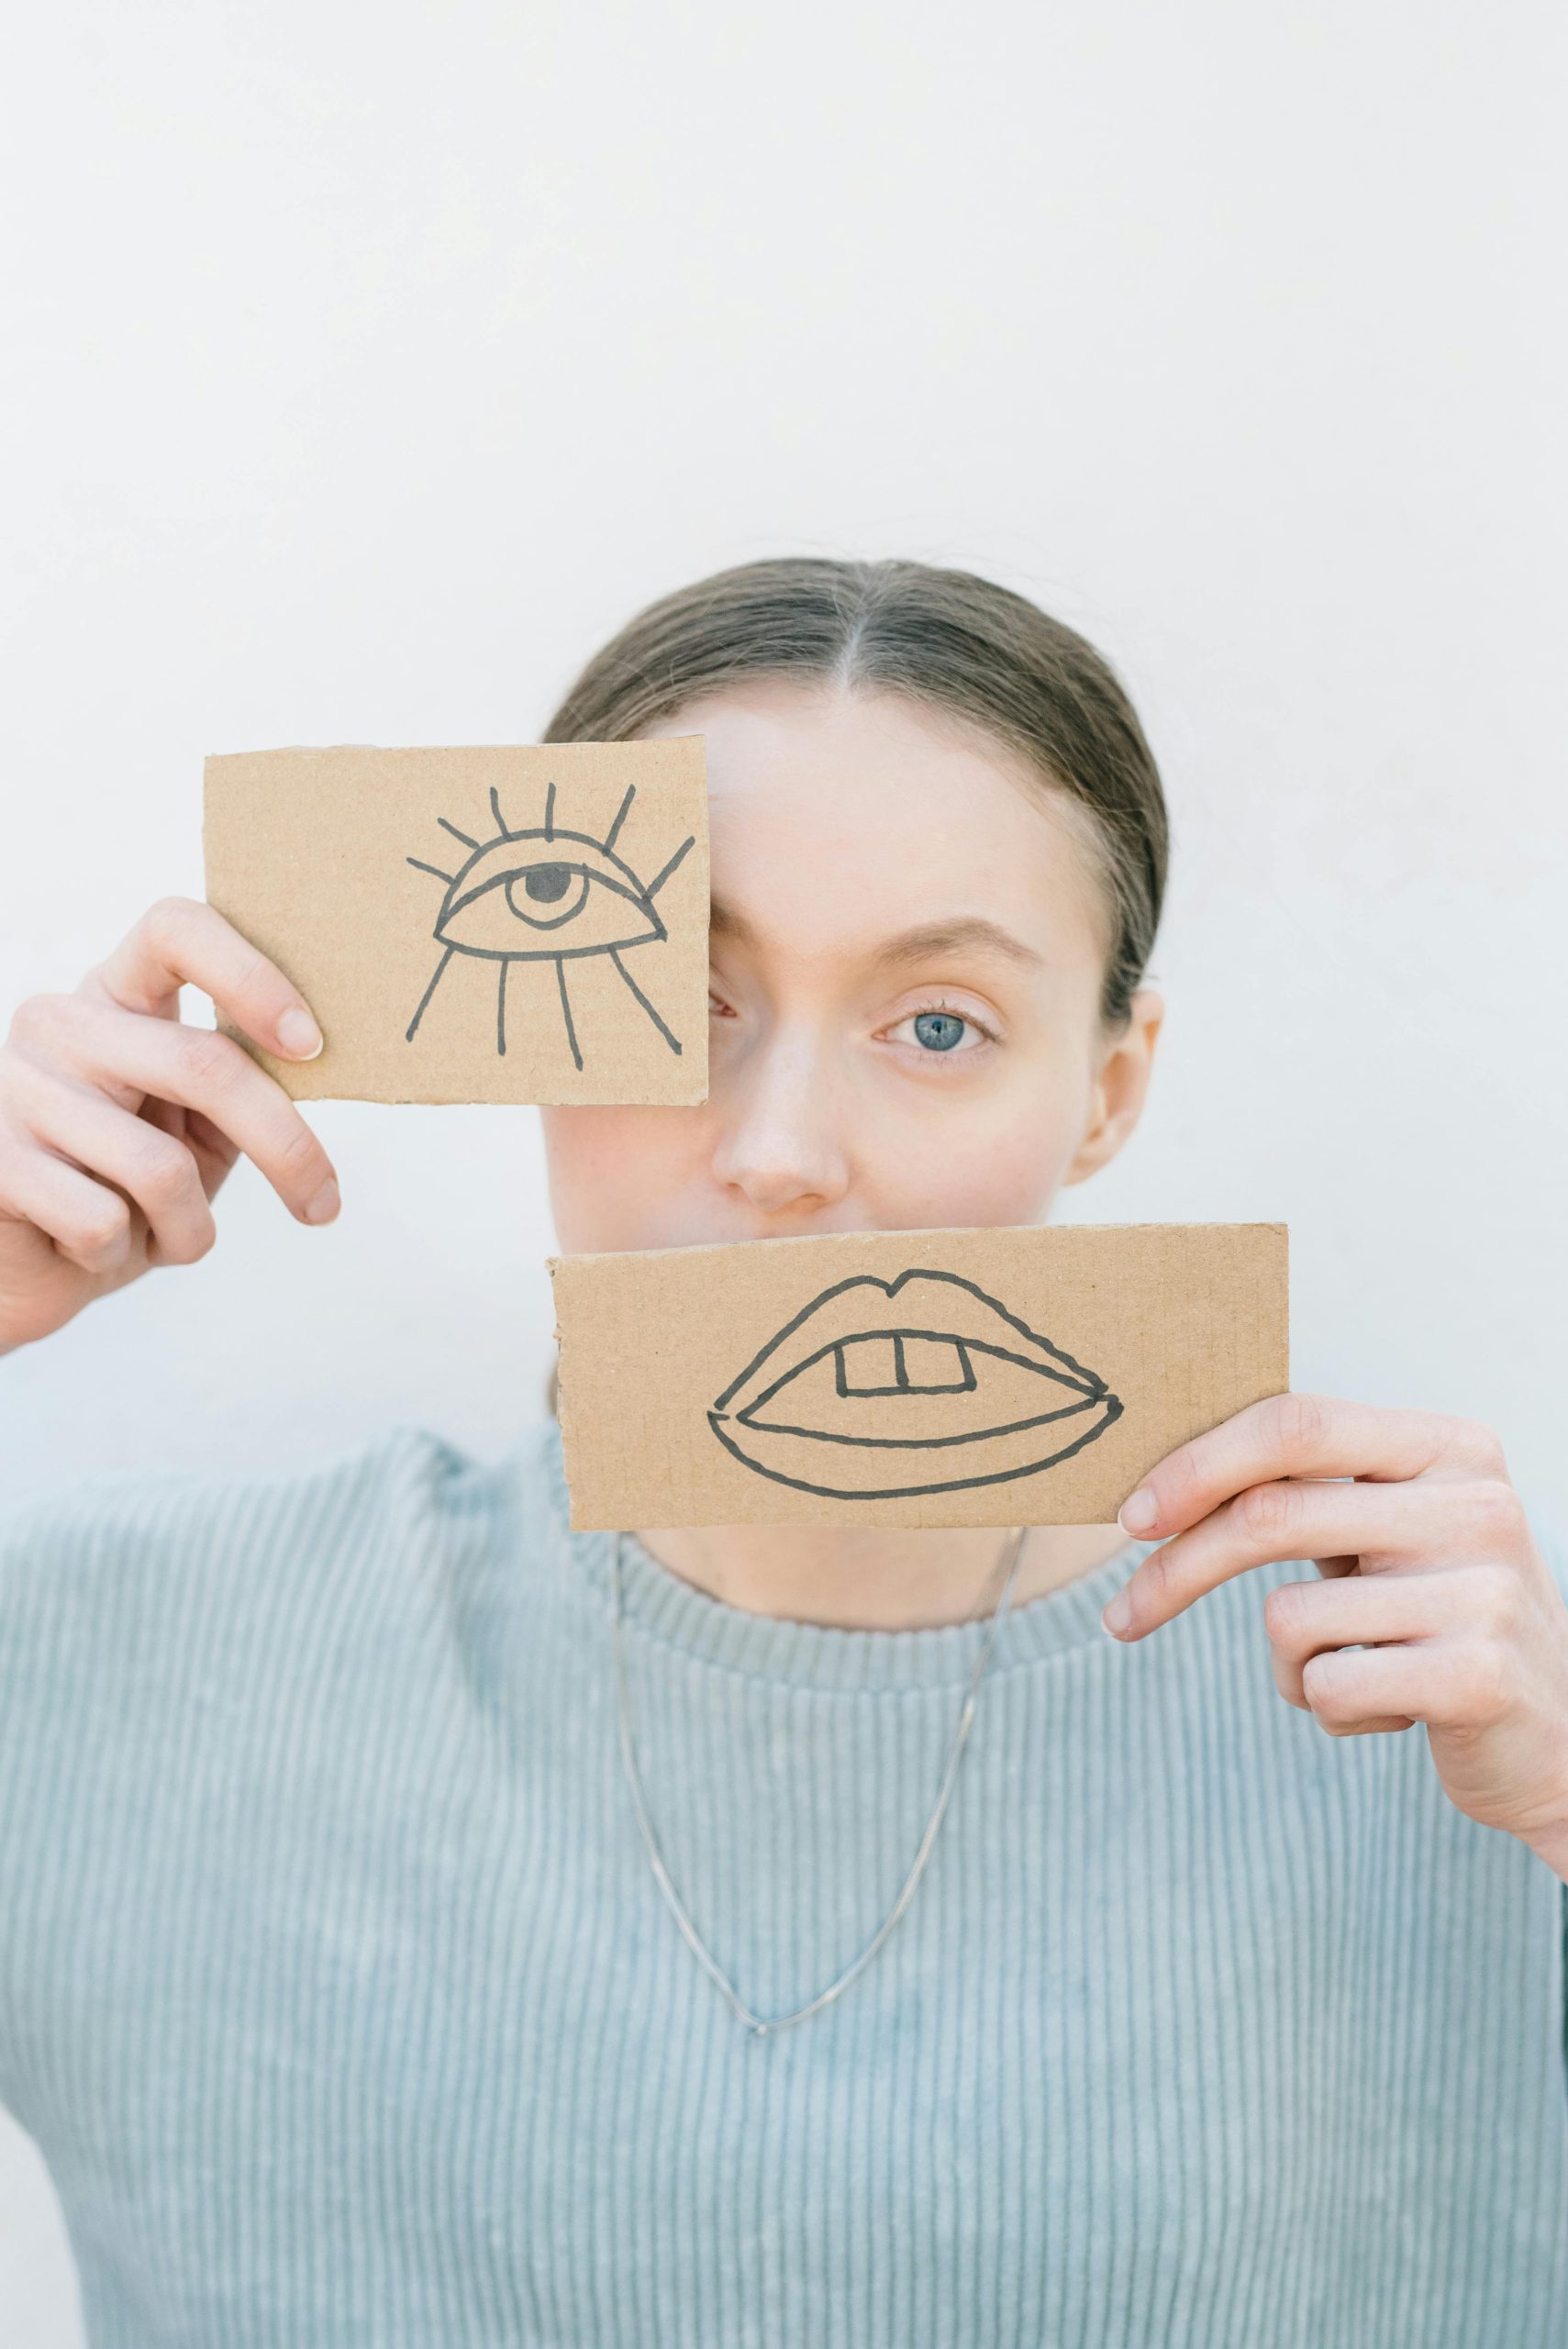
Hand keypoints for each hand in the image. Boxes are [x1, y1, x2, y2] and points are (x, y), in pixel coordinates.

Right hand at [0, 896, 339, 1352]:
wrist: (25, 1265)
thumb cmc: (125, 1186)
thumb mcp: (195, 1126)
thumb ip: (242, 1086)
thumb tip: (320, 1064)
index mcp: (118, 996)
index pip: (177, 929)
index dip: (252, 977)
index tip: (309, 1045)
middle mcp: (62, 1023)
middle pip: (203, 1065)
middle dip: (284, 1146)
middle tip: (324, 1204)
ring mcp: (18, 1087)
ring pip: (160, 1168)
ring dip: (190, 1229)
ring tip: (165, 1238)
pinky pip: (102, 1221)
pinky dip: (123, 1255)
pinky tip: (91, 1249)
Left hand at [1102, 1394, 1567, 1877]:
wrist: (1563, 1741)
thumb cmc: (1441, 1622)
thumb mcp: (1393, 1534)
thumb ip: (1311, 1491)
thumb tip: (1161, 1482)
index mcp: (1449, 1446)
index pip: (1295, 1423)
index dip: (1197, 1465)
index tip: (1132, 1516)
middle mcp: (1475, 1503)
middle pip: (1271, 1514)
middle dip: (1176, 1569)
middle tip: (1123, 1615)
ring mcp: (1483, 1588)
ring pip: (1289, 1617)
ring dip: (1291, 1665)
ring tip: (1358, 1670)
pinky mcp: (1476, 1676)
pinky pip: (1326, 1685)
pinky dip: (1330, 1709)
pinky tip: (1393, 1708)